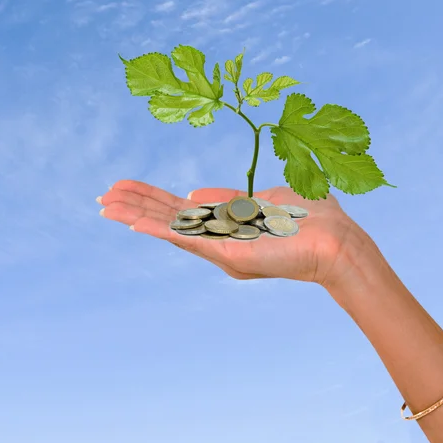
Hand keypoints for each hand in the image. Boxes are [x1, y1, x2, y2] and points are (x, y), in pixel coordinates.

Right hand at [98, 180, 368, 286]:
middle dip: (136, 204)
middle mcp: (219, 236)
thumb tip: (195, 193)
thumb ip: (231, 197)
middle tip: (104, 195)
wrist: (338, 242)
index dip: (153, 197)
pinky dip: (158, 229)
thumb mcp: (268, 198)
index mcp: (228, 222)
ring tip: (106, 203)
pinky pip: (187, 238)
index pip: (181, 207)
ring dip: (136, 215)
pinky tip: (132, 222)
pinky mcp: (229, 253)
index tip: (129, 188)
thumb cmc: (313, 218)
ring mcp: (221, 246)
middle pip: (169, 216)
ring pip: (170, 227)